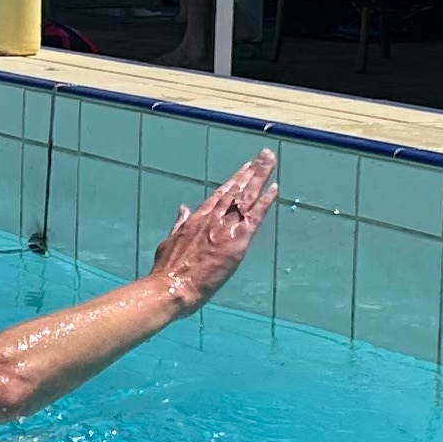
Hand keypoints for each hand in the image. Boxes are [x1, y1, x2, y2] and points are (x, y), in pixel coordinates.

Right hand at [153, 152, 278, 304]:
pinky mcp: (237, 240)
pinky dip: (265, 201)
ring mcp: (225, 226)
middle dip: (251, 170)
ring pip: (246, 195)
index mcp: (197, 218)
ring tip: (270, 160)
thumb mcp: (169, 241)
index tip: (245, 168)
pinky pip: (255, 216)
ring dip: (260, 176)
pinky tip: (275, 188)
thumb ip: (180, 224)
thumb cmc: (168, 270)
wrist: (171, 286)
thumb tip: (183, 209)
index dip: (234, 179)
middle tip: (264, 155)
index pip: (220, 193)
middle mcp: (212, 217)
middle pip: (236, 188)